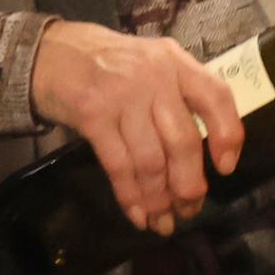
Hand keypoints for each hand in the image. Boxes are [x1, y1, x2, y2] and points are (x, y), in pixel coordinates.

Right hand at [28, 21, 243, 233]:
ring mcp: (122, 96)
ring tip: (164, 221)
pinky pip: (119, 166)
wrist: (48, 52)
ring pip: (151, 161)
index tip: (225, 169)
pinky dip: (131, 196)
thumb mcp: (151, 62)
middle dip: (189, 185)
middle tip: (191, 209)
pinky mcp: (92, 116)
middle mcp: (153, 77)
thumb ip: (179, 94)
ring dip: (159, 199)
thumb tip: (204, 155)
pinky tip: (138, 215)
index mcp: (175, 61)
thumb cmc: (107, 63)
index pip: (216, 98)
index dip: (227, 136)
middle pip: (182, 141)